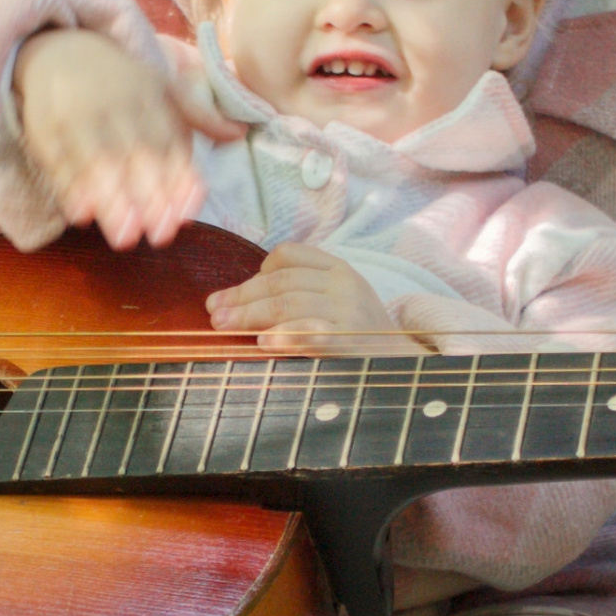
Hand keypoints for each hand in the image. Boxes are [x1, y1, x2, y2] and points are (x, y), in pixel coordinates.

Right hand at [13, 27, 237, 247]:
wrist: (59, 49)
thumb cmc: (120, 82)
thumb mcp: (162, 89)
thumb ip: (199, 115)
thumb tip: (239, 134)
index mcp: (150, 98)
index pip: (169, 142)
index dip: (179, 180)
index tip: (187, 215)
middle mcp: (117, 107)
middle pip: (136, 155)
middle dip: (150, 196)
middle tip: (161, 235)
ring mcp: (79, 117)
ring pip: (98, 162)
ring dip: (113, 201)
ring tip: (125, 238)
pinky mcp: (46, 129)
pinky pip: (58, 161)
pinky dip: (69, 188)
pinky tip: (81, 214)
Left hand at [207, 241, 403, 349]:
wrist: (401, 359)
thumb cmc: (357, 330)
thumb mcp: (337, 298)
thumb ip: (300, 289)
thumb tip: (239, 298)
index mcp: (337, 267)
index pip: (287, 256)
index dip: (254, 273)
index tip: (233, 294)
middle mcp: (343, 284)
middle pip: (280, 282)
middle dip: (241, 296)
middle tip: (214, 311)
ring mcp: (348, 311)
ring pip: (288, 304)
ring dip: (250, 315)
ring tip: (223, 324)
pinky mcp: (349, 340)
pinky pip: (312, 333)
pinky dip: (286, 336)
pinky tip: (264, 342)